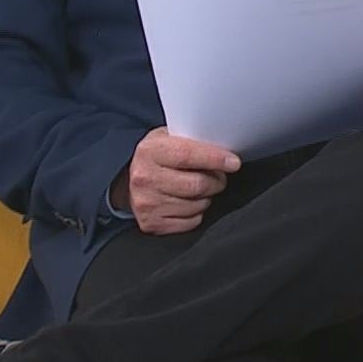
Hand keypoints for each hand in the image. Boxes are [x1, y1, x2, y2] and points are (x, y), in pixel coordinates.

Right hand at [112, 127, 239, 234]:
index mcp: (149, 151)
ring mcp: (147, 204)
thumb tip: (225, 148)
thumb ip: (192, 140)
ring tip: (201, 188)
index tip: (233, 162)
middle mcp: (144, 178)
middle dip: (217, 181)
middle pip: (196, 185)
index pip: (187, 155)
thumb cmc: (158, 157)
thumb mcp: (169, 138)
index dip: (215, 159)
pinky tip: (190, 202)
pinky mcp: (151, 224)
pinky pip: (191, 221)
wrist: (129, 181)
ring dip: (207, 197)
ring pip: (197, 205)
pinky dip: (197, 213)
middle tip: (219, 176)